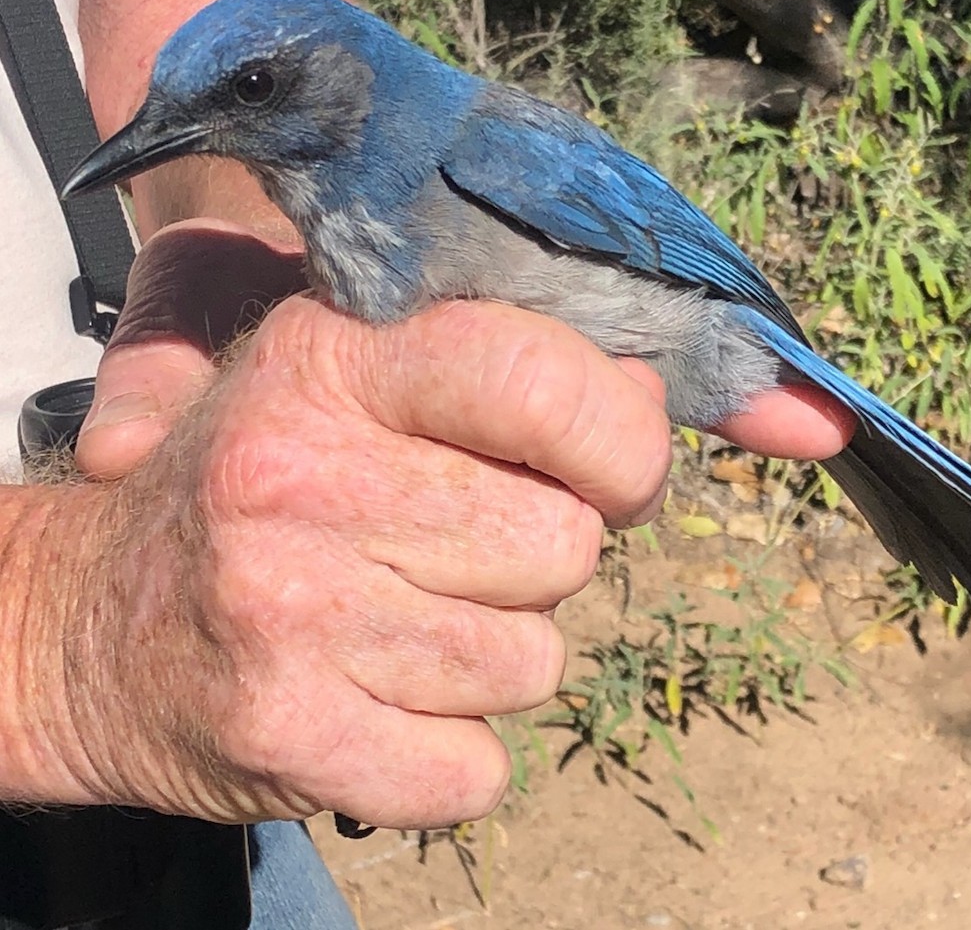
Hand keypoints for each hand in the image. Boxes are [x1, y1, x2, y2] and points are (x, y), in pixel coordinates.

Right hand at [37, 222, 850, 828]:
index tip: (612, 472)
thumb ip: (533, 380)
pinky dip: (448, 754)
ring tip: (391, 620)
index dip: (619, 440)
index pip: (543, 378)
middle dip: (539, 559)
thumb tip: (718, 408)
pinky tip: (370, 701)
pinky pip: (479, 768)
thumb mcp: (365, 389)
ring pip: (536, 659)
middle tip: (445, 550)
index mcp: (336, 362)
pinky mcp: (291, 734)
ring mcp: (294, 610)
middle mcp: (305, 475)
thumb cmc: (262, 489)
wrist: (93, 627)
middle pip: (566, 543)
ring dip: (492, 654)